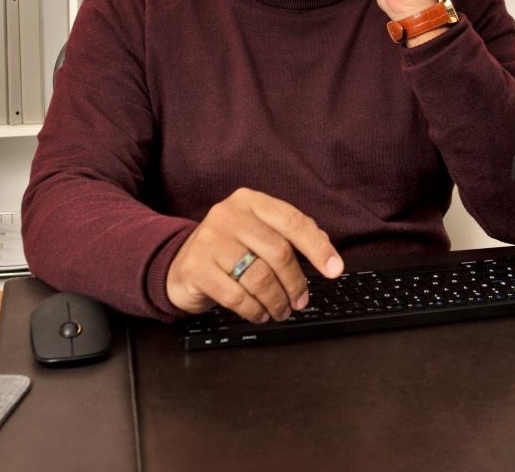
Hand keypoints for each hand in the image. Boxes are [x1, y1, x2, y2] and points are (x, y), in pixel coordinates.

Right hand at [166, 188, 343, 322]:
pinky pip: (237, 296)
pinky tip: (259, 313)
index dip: (317, 247)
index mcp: (250, 201)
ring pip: (259, 277)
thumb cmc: (228, 249)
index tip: (335, 269)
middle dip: (296, 283)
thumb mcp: (257, 233)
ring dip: (277, 301)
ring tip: (281, 310)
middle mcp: (228, 214)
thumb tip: (325, 247)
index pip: (292, 221)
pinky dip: (255, 311)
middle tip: (300, 301)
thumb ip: (289, 235)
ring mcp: (209, 239)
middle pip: (278, 252)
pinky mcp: (196, 267)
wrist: (180, 264)